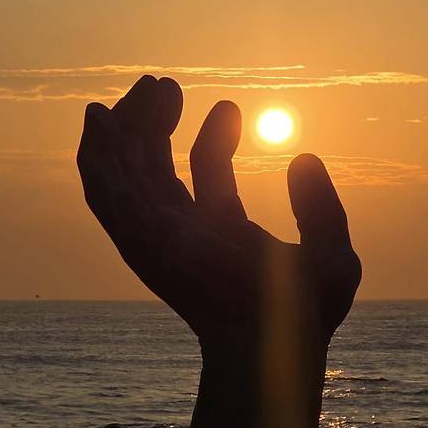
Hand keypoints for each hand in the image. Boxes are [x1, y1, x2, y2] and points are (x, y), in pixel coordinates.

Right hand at [77, 75, 360, 348]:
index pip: (206, 175)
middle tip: (165, 84)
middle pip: (154, 169)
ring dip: (125, 130)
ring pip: (125, 174)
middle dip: (155, 125)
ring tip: (146, 86)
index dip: (214, 138)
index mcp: (220, 235)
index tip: (230, 106)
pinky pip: (104, 192)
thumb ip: (320, 205)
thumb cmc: (304, 317)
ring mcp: (157, 238)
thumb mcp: (331, 251)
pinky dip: (95, 156)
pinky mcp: (140, 237)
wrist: (272, 343)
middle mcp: (183, 235)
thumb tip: (303, 156)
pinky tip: (98, 119)